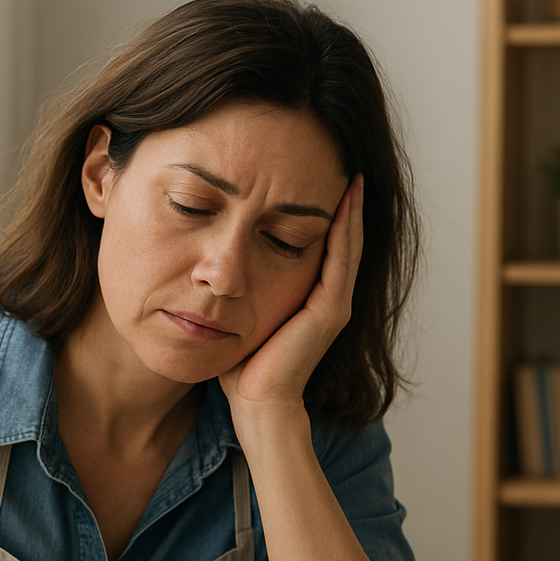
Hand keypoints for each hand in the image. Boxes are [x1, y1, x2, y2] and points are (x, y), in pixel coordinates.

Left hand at [220, 173, 363, 422]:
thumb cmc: (240, 368)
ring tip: (349, 166)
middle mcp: (328, 298)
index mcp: (310, 298)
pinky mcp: (329, 311)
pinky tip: (344, 196)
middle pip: (340, 237)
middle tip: (340, 156)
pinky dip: (344, 227)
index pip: (320, 242)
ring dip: (348, 205)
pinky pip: (340, 259)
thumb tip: (210, 262)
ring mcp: (333, 304)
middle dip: (339, 199)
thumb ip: (238, 288)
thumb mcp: (239, 314)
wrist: (256, 404)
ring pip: (346, 242)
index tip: (310, 172)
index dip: (320, 208)